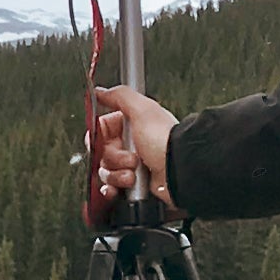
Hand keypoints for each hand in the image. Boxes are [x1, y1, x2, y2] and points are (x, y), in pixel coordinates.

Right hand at [91, 88, 177, 207]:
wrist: (180, 171)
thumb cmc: (165, 142)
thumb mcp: (143, 110)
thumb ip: (119, 96)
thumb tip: (100, 91)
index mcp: (131, 125)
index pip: (100, 131)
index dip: (99, 138)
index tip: (105, 142)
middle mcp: (131, 144)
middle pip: (101, 153)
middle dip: (113, 159)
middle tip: (131, 158)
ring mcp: (132, 164)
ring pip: (105, 170)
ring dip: (116, 174)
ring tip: (133, 174)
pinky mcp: (133, 183)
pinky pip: (111, 187)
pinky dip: (114, 188)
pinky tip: (121, 186)